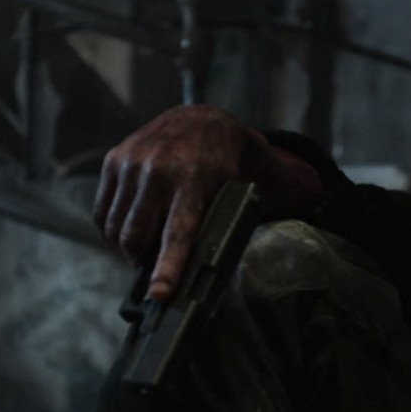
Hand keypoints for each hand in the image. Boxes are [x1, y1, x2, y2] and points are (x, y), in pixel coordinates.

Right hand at [94, 104, 318, 300]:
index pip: (178, 230)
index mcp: (196, 177)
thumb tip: (308, 202)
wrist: (198, 117)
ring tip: (148, 248)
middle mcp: (158, 169)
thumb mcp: (256, 171)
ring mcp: (131, 163)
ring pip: (116, 229)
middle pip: (136, 237)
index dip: (167, 265)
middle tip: (158, 273)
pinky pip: (103, 213)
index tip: (159, 293)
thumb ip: (277, 190)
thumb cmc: (231, 157)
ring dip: (128, 248)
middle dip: (144, 262)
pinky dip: (114, 230)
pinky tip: (133, 228)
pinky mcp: (113, 161)